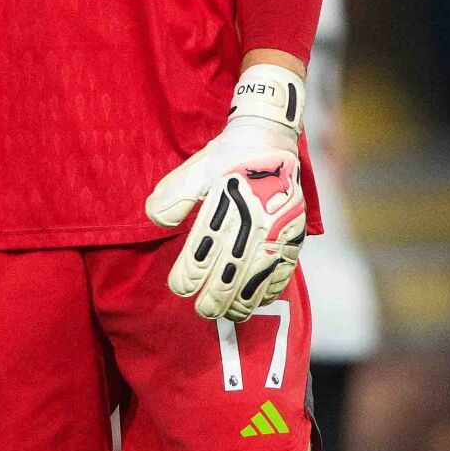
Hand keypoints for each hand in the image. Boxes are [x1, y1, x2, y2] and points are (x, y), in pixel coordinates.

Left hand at [146, 65, 307, 320]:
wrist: (271, 136)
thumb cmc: (228, 155)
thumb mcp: (196, 167)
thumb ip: (174, 195)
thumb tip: (154, 219)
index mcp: (227, 200)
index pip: (205, 246)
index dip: (191, 272)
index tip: (180, 287)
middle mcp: (255, 215)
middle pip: (233, 266)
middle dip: (216, 294)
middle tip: (202, 310)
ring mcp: (279, 225)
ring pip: (259, 271)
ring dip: (244, 297)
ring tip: (229, 314)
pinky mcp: (295, 228)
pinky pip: (285, 264)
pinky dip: (272, 285)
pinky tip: (259, 299)